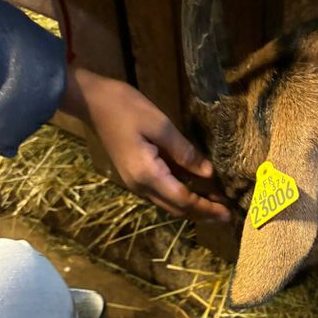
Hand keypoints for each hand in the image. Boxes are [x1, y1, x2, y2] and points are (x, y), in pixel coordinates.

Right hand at [62, 67, 230, 221]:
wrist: (91, 101)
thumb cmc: (125, 107)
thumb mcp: (160, 125)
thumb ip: (185, 152)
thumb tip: (208, 173)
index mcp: (148, 174)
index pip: (183, 199)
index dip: (206, 207)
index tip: (227, 213)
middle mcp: (141, 186)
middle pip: (176, 208)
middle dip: (202, 213)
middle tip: (226, 215)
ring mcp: (135, 182)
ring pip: (168, 203)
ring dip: (192, 207)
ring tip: (215, 205)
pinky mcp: (134, 175)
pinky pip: (161, 193)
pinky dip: (180, 196)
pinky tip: (194, 189)